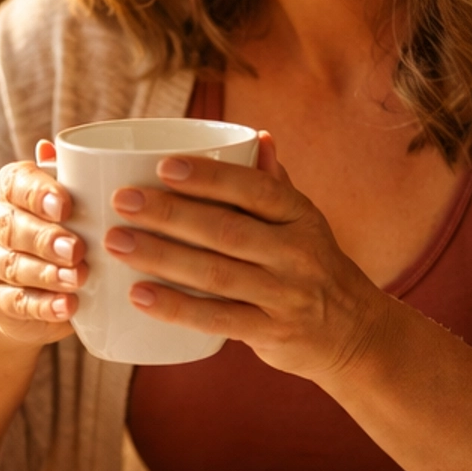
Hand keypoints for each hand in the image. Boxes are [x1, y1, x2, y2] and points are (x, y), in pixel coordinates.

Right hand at [0, 140, 88, 344]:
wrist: (29, 295)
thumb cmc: (59, 236)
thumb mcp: (69, 209)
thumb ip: (70, 180)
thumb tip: (53, 147)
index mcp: (8, 191)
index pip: (15, 183)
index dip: (37, 193)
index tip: (65, 205)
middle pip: (12, 226)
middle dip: (45, 238)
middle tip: (76, 248)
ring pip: (13, 266)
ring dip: (47, 273)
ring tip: (78, 279)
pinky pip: (15, 303)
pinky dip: (43, 306)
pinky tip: (67, 306)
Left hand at [102, 136, 387, 381]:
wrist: (354, 334)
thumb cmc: (314, 268)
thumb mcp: (305, 223)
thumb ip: (276, 185)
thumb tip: (257, 136)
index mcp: (301, 217)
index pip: (256, 190)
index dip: (210, 177)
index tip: (163, 165)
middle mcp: (297, 254)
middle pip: (226, 230)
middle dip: (169, 214)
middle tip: (121, 201)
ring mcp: (285, 296)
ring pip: (216, 274)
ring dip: (162, 257)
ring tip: (117, 243)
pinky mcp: (271, 333)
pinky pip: (218, 320)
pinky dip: (177, 308)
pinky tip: (139, 296)